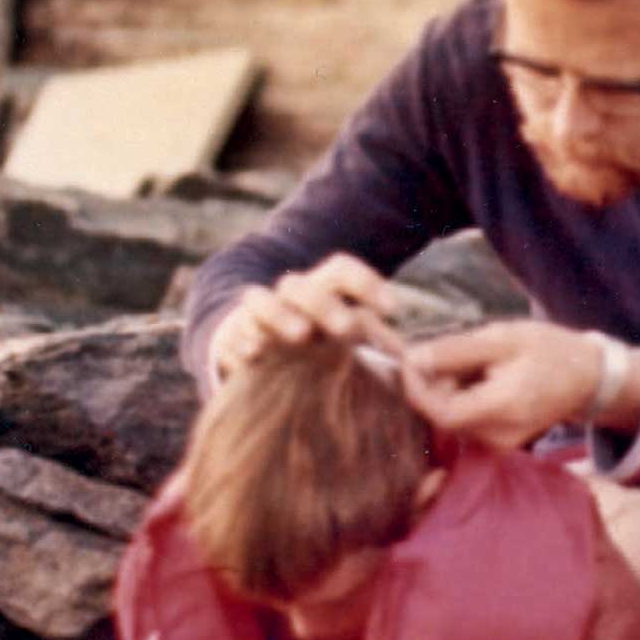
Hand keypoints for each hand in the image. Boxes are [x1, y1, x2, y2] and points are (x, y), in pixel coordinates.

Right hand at [208, 253, 402, 384]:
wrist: (249, 345)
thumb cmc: (314, 344)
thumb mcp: (344, 340)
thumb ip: (376, 346)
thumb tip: (412, 368)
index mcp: (320, 290)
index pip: (341, 271)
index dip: (367, 284)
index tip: (393, 309)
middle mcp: (286, 297)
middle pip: (303, 285)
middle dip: (326, 305)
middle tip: (348, 329)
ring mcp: (254, 315)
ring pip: (261, 300)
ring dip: (280, 315)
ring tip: (301, 335)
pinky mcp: (227, 338)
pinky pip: (232, 335)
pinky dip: (244, 344)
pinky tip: (256, 357)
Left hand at [402, 320, 603, 449]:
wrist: (587, 378)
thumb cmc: (547, 351)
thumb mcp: (502, 338)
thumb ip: (456, 351)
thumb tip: (413, 359)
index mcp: (503, 407)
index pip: (441, 412)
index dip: (417, 388)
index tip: (410, 358)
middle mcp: (499, 436)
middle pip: (443, 416)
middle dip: (433, 383)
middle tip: (447, 350)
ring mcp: (499, 445)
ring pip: (452, 418)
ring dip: (447, 389)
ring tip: (473, 361)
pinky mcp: (498, 443)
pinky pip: (466, 421)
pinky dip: (461, 398)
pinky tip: (481, 377)